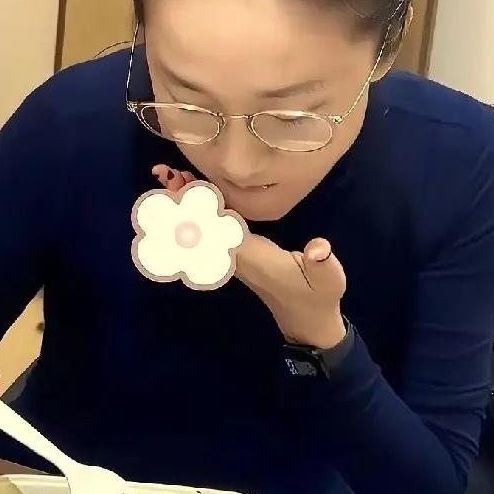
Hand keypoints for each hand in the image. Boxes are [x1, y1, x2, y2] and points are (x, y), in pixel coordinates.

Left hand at [150, 165, 346, 345]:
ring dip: (187, 204)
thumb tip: (318, 249)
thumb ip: (323, 263)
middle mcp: (237, 257)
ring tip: (168, 176)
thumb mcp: (329, 280)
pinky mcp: (238, 254)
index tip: (184, 187)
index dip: (203, 208)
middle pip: (203, 227)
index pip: (221, 229)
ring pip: (204, 228)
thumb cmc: (318, 297)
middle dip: (184, 202)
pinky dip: (199, 211)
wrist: (307, 320)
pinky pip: (212, 229)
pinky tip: (191, 192)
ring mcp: (235, 256)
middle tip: (164, 173)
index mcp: (254, 257)